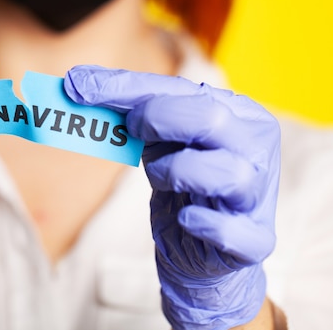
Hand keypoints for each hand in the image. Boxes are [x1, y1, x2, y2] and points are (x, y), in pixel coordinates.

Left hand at [64, 65, 279, 329]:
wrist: (199, 250)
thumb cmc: (179, 183)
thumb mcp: (156, 140)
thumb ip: (126, 110)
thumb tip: (74, 82)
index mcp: (237, 113)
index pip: (181, 89)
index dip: (127, 87)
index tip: (78, 85)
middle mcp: (256, 147)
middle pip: (209, 118)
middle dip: (159, 118)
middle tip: (133, 129)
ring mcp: (258, 195)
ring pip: (224, 172)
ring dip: (176, 172)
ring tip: (161, 178)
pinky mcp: (253, 240)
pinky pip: (233, 232)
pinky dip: (204, 224)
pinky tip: (186, 219)